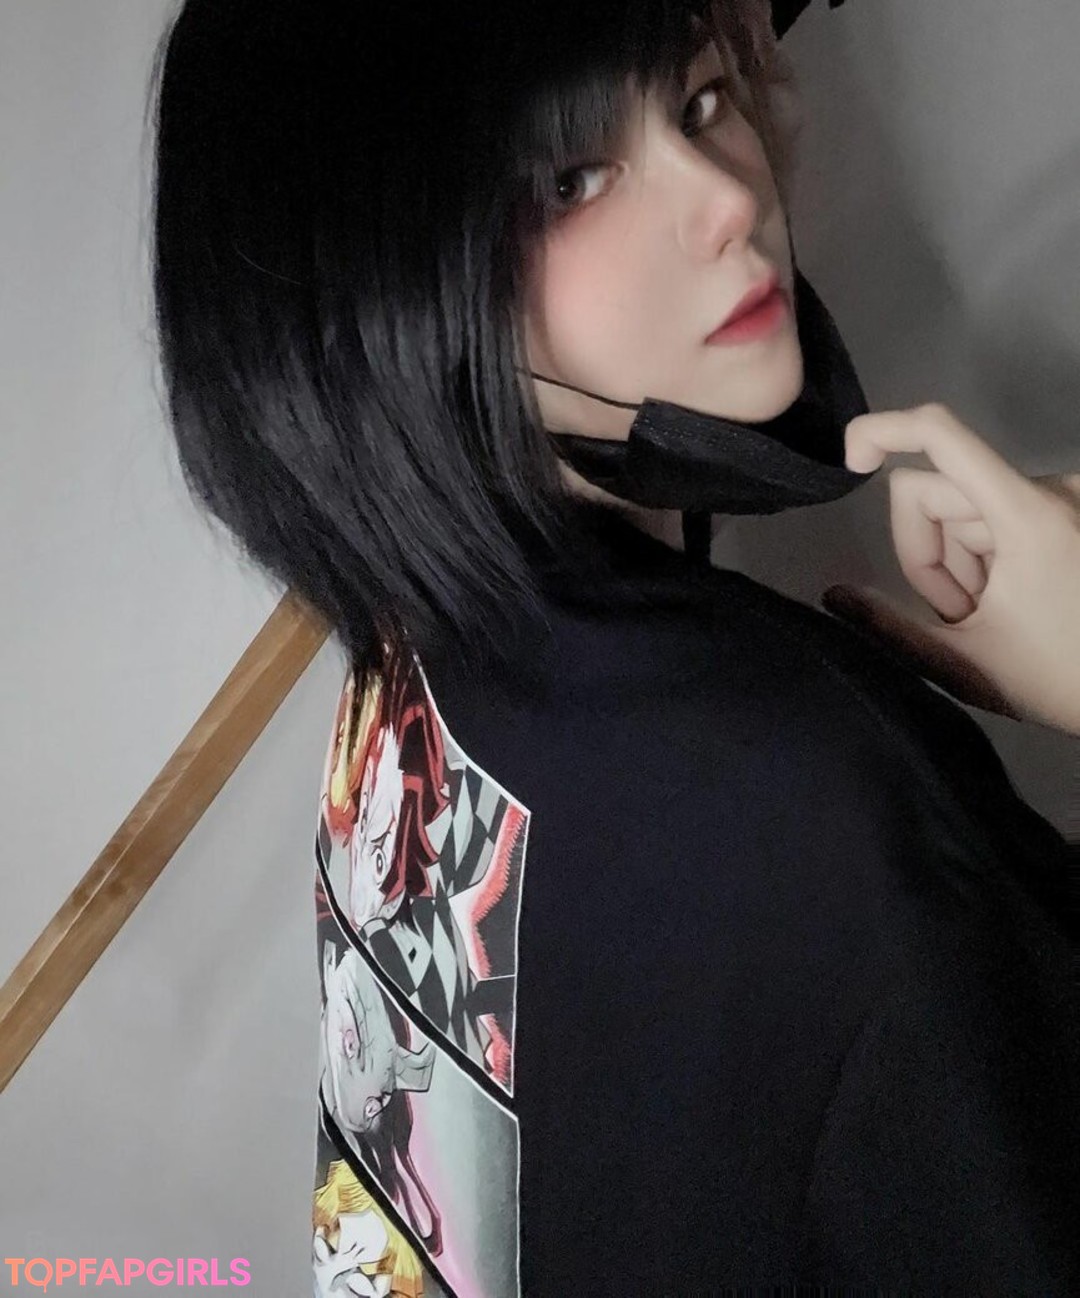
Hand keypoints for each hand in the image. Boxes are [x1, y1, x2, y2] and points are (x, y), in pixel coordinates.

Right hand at [819, 403, 1079, 737]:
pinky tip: (1005, 602)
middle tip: (957, 617)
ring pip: (961, 509)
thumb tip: (834, 595)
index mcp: (1025, 515)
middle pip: (937, 492)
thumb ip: (888, 627)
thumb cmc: (1055, 682)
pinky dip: (983, 558)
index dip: (882, 431)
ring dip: (956, 564)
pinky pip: (994, 514)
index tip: (852, 464)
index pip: (938, 433)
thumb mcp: (960, 664)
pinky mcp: (1068, 510)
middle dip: (928, 555)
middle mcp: (1049, 490)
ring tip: (986, 618)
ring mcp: (1063, 498)